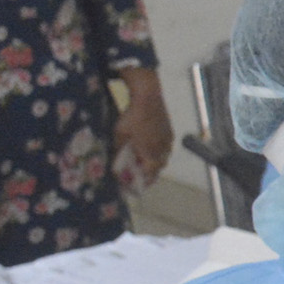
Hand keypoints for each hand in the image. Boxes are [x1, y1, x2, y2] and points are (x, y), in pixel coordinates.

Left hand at [112, 68, 173, 196]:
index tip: (135, 186)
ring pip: (164, 157)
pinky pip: (166, 147)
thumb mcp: (119, 136)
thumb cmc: (131, 117)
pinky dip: (160, 151)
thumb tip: (114, 165)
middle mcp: (162, 148)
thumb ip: (118, 152)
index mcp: (150, 152)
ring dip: (156, 161)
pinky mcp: (169, 130)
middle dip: (150, 173)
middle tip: (140, 175)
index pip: (150, 173)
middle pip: (159, 167)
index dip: (143, 181)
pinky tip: (151, 146)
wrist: (147, 97)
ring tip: (145, 161)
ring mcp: (167, 139)